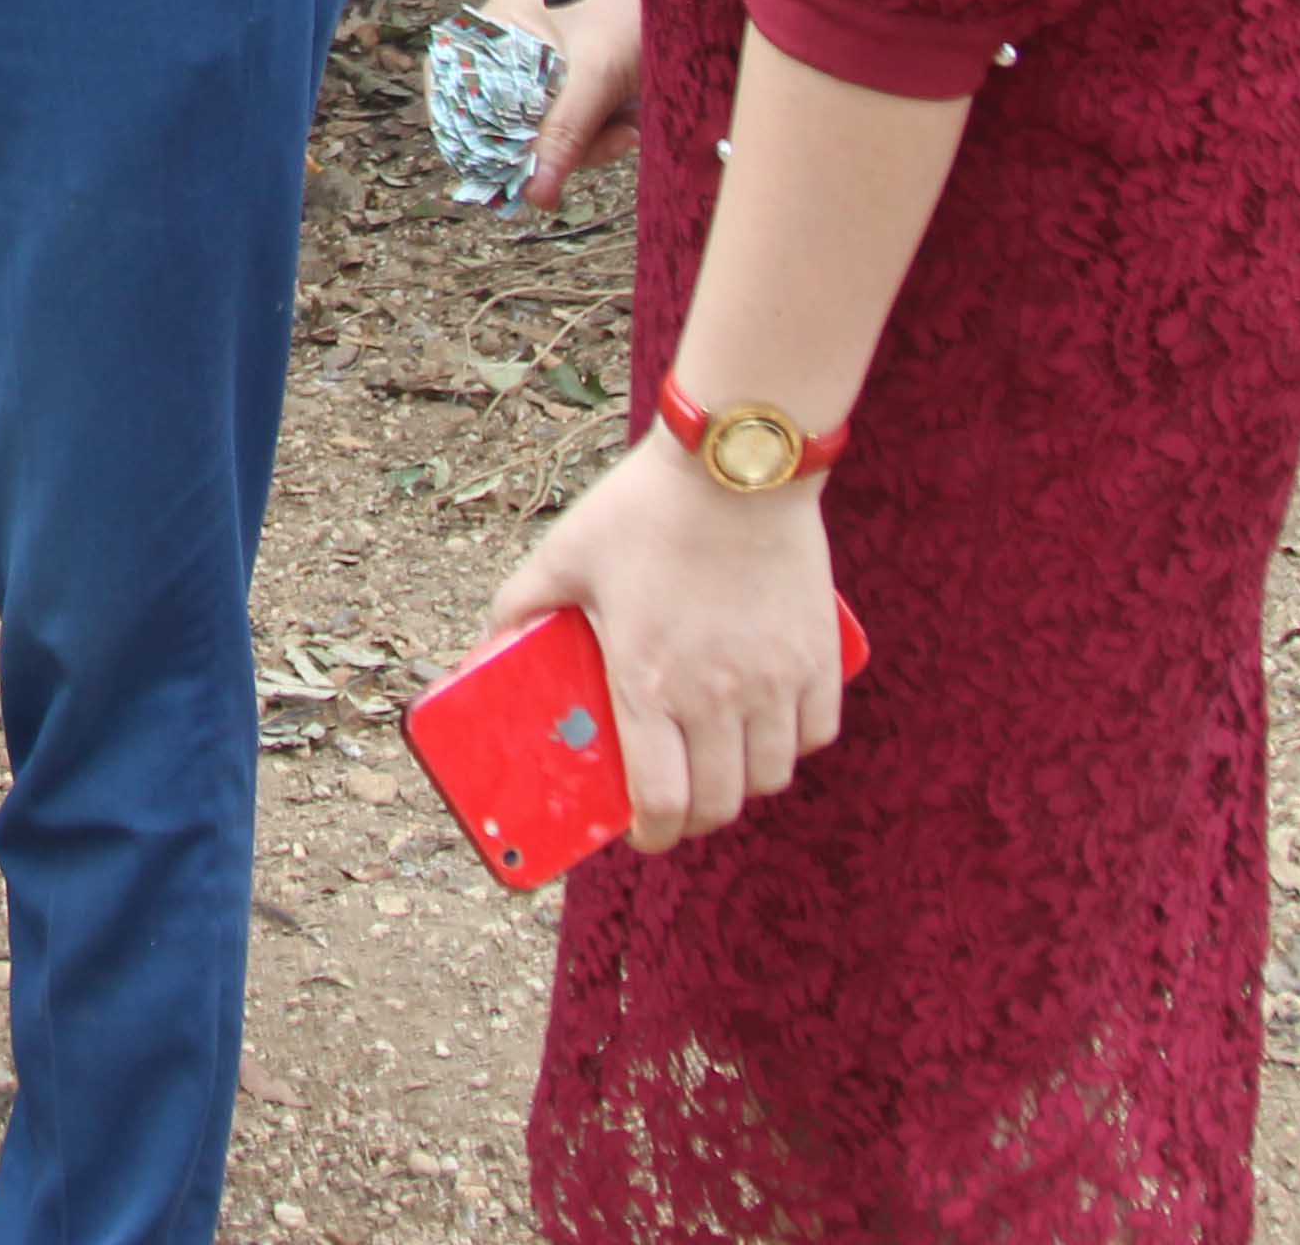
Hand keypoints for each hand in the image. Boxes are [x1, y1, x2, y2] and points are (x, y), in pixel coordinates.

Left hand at [481, 435, 842, 854]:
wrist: (735, 463)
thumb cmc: (644, 509)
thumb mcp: (564, 556)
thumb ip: (518, 607)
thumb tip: (481, 650)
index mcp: (648, 682)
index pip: (660, 801)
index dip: (651, 835)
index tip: (641, 834)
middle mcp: (717, 695)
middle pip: (718, 803)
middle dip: (693, 818)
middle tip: (675, 801)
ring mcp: (775, 680)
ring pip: (771, 776)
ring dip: (742, 784)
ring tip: (718, 763)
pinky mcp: (818, 657)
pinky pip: (815, 732)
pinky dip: (791, 745)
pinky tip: (767, 727)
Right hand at [485, 0, 645, 210]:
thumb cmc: (639, 9)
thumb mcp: (598, 73)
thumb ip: (565, 133)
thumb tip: (535, 197)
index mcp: (503, 23)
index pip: (462, 85)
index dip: (474, 132)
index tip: (502, 172)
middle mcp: (518, 44)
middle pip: (512, 118)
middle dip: (559, 143)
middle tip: (610, 143)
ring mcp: (551, 65)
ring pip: (548, 128)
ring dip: (591, 142)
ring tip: (629, 131)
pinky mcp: (583, 83)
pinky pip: (577, 125)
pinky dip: (605, 134)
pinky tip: (632, 125)